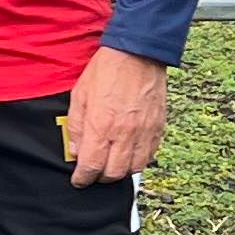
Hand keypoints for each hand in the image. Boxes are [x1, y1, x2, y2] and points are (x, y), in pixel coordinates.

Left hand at [64, 48, 170, 184]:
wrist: (137, 53)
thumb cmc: (106, 71)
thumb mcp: (79, 96)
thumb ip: (77, 127)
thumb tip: (76, 151)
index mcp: (102, 126)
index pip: (91, 166)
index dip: (83, 178)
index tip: (79, 180)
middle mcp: (124, 133)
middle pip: (114, 173)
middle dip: (100, 178)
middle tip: (93, 173)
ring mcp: (144, 132)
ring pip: (134, 168)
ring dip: (121, 172)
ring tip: (111, 165)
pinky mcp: (158, 127)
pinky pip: (150, 155)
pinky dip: (138, 161)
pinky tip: (129, 155)